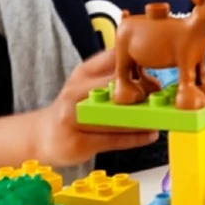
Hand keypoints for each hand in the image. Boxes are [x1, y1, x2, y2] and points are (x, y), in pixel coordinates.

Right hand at [32, 50, 158, 166]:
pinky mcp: (78, 143)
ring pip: (117, 117)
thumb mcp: (87, 80)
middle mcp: (75, 94)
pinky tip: (151, 134)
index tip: (156, 71)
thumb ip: (113, 71)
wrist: (43, 135)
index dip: (138, 65)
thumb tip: (149, 66)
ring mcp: (74, 120)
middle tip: (161, 97)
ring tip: (160, 117)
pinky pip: (114, 139)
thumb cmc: (74, 106)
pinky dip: (137, 138)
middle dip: (142, 92)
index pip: (113, 60)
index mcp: (82, 73)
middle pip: (116, 89)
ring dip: (143, 117)